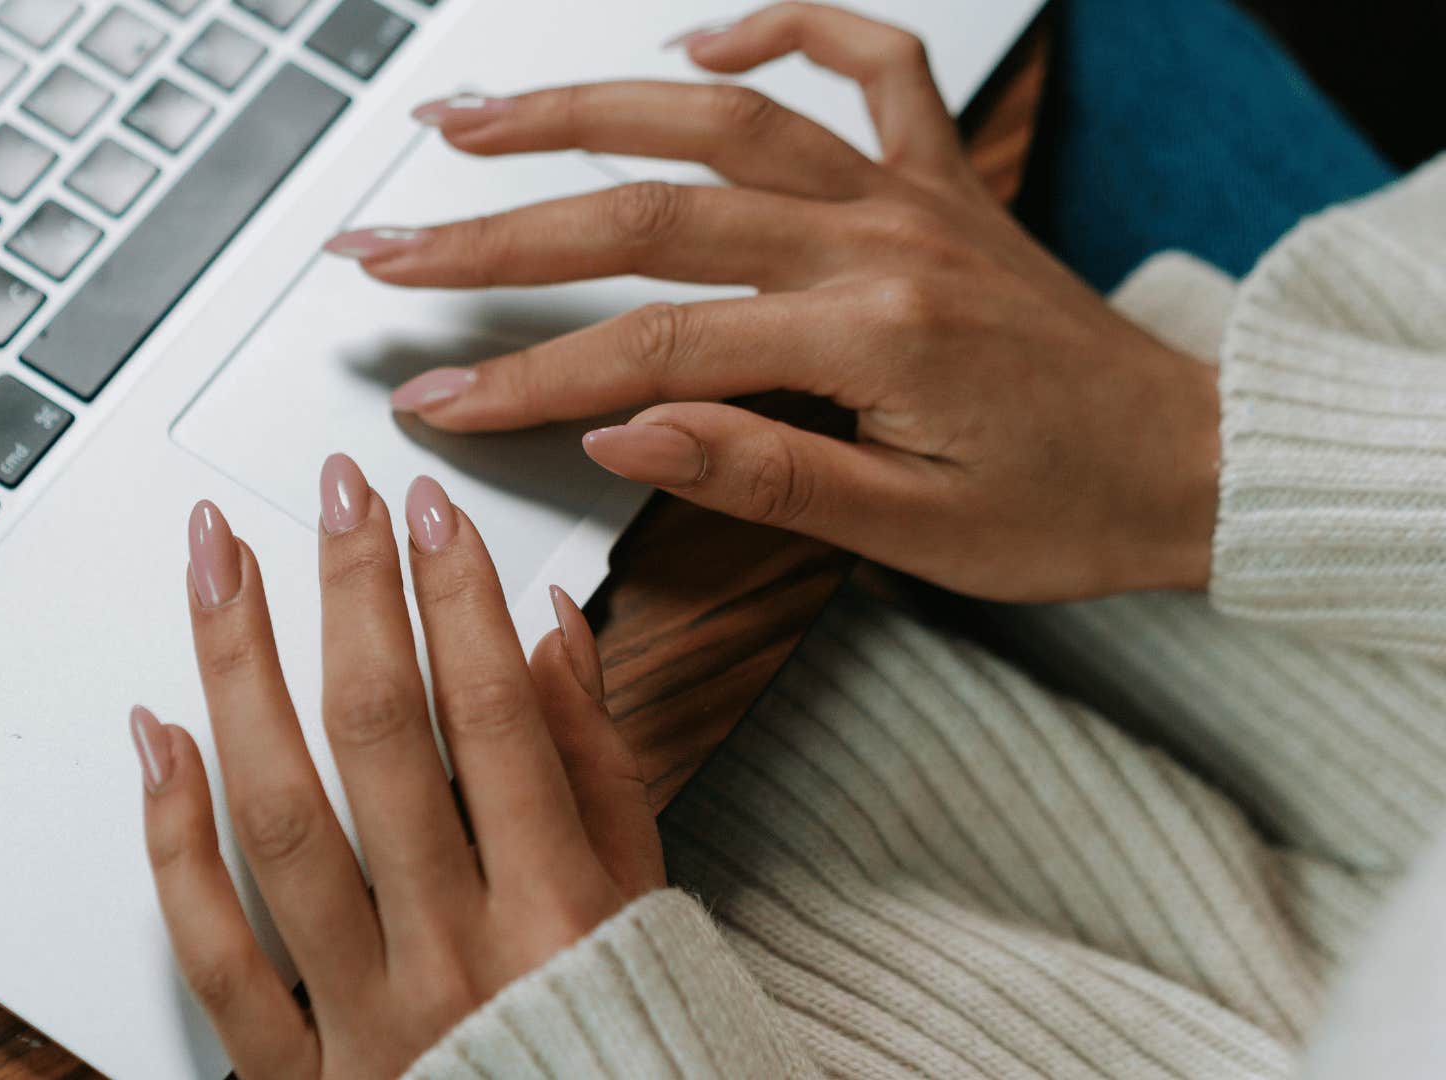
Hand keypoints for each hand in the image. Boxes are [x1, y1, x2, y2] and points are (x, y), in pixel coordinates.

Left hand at [130, 457, 664, 1077]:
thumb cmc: (610, 1033)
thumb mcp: (638, 900)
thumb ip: (596, 765)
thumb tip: (547, 629)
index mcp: (558, 912)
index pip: (491, 714)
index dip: (455, 595)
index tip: (426, 510)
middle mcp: (455, 958)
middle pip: (376, 738)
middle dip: (351, 593)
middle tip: (332, 496)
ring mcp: (364, 1014)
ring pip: (281, 818)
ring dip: (240, 673)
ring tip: (219, 569)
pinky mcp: (297, 1073)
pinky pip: (214, 950)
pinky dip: (173, 840)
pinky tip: (160, 737)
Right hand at [328, 3, 1221, 602]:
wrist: (1194, 458)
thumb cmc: (1066, 508)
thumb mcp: (910, 533)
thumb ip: (759, 471)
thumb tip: (621, 430)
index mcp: (870, 334)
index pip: (651, 347)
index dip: (524, 375)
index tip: (430, 392)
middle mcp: (879, 238)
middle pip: (650, 212)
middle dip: (500, 229)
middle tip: (389, 241)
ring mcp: (906, 190)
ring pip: (721, 116)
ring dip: (585, 110)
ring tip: (472, 119)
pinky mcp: (935, 176)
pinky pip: (866, 60)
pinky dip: (785, 26)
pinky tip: (704, 32)